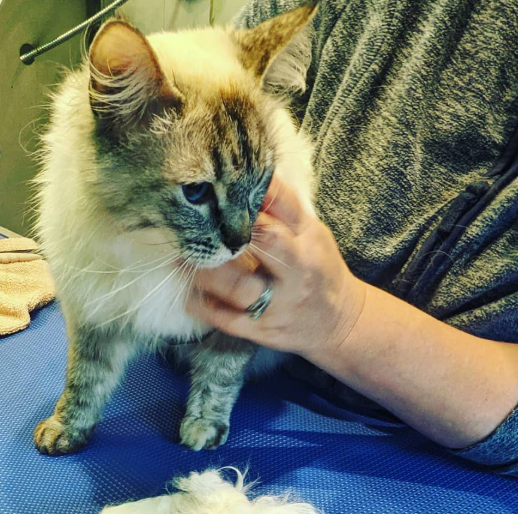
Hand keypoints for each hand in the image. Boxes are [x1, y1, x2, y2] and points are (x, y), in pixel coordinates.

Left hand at [186, 176, 366, 362]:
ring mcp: (278, 304)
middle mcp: (296, 272)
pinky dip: (203, 305)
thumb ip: (282, 211)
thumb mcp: (312, 234)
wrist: (337, 323)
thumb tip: (244, 178)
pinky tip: (189, 293)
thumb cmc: (317, 269)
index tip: (221, 184)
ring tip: (180, 258)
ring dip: (205, 271)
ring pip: (237, 286)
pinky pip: (226, 319)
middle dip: (228, 230)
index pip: (282, 206)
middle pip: (264, 242)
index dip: (250, 193)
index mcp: (308, 240)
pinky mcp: (262, 330)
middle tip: (194, 223)